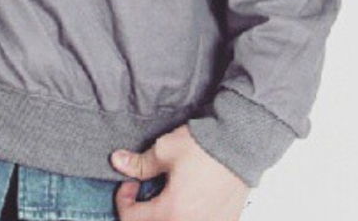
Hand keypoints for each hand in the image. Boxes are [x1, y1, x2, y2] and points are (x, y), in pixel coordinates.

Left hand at [110, 124, 249, 220]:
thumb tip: (118, 161)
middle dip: (142, 214)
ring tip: (165, 198)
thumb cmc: (205, 147)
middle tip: (143, 194)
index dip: (123, 200)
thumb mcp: (165, 151)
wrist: (239, 145)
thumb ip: (139, 164)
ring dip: (163, 216)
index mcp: (172, 213)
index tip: (130, 184)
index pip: (132, 219)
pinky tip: (187, 202)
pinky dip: (185, 217)